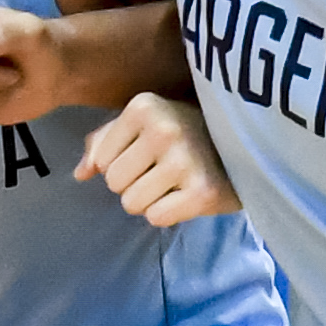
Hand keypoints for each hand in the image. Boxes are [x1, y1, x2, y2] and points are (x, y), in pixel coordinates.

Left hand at [78, 94, 240, 227]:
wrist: (245, 148)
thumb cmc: (186, 134)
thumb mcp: (143, 125)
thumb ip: (104, 143)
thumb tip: (80, 173)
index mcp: (143, 107)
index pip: (102, 160)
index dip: (120, 165)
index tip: (148, 155)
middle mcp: (163, 128)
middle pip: (114, 183)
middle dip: (133, 184)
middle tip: (163, 173)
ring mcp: (184, 159)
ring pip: (132, 204)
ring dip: (150, 201)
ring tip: (175, 184)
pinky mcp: (202, 190)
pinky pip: (157, 217)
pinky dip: (170, 213)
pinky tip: (187, 196)